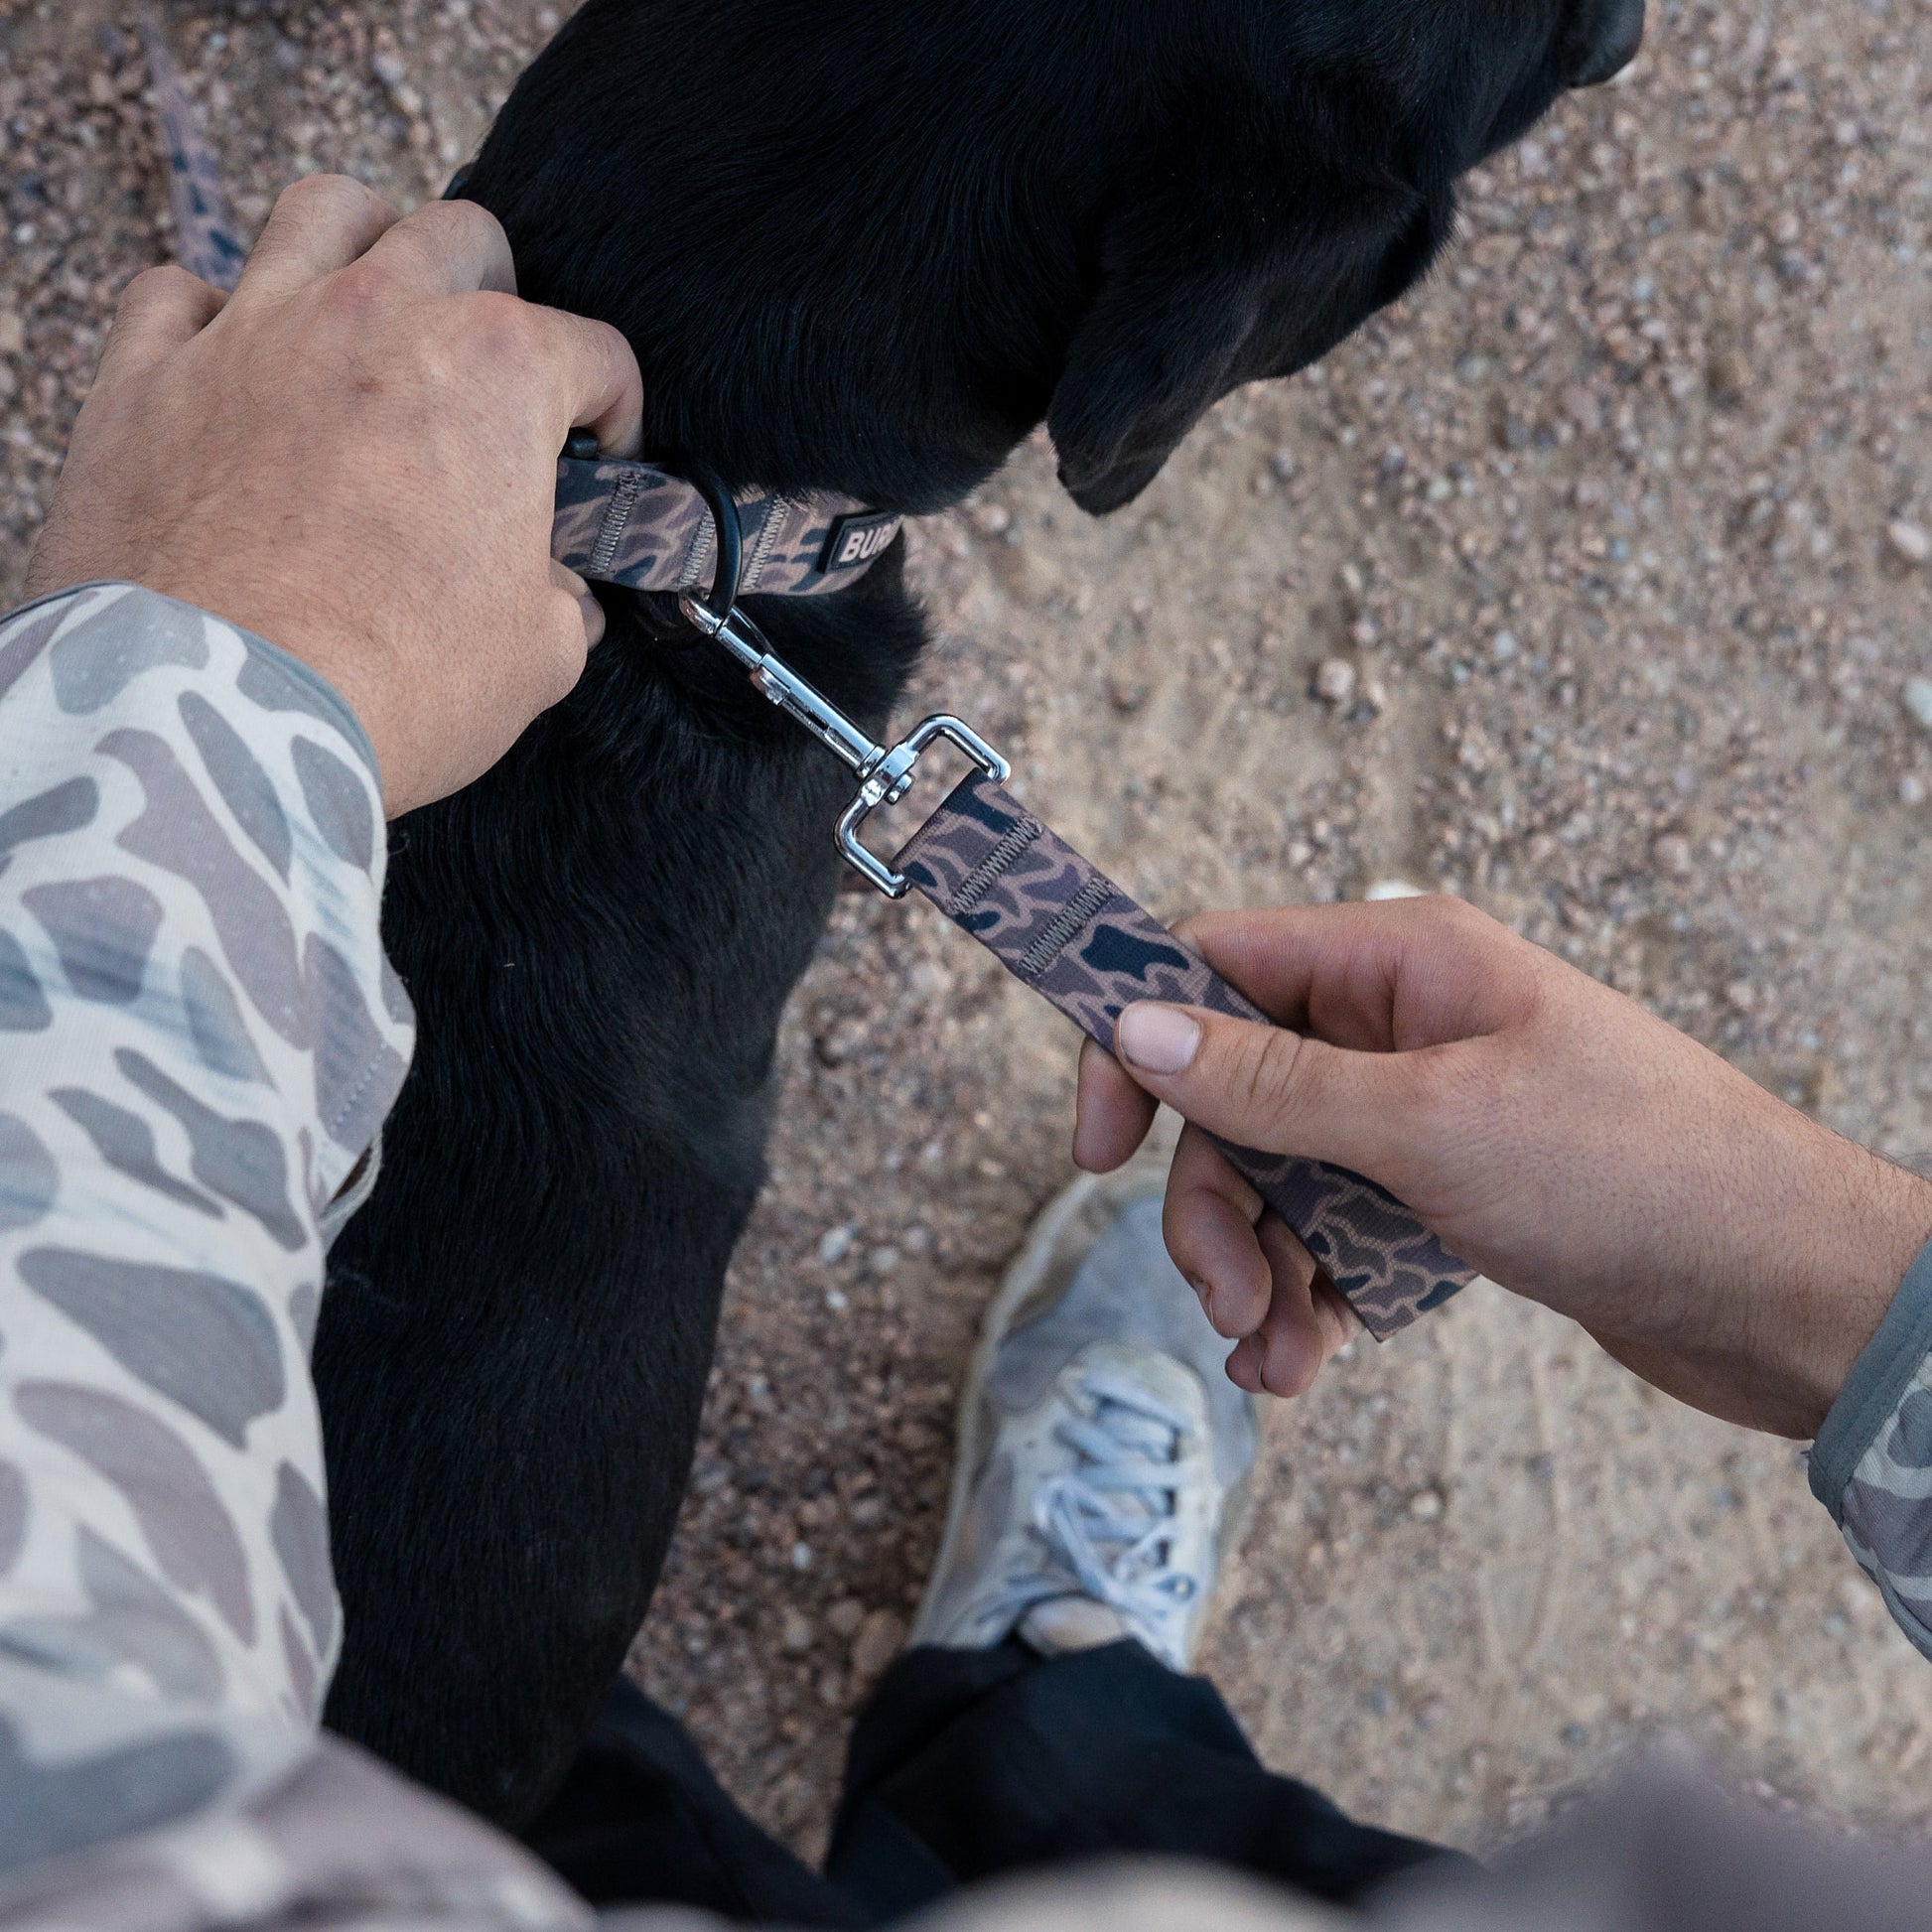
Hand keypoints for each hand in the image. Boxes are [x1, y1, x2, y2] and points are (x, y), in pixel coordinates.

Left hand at [25, 175, 642, 815]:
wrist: (229, 717)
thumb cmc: (398, 683)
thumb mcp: (536, 656)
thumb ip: (561, 602)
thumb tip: (560, 597)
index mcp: (496, 373)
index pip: (595, 354)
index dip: (614, 413)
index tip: (600, 462)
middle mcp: (377, 319)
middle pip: (459, 238)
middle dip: (496, 293)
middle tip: (492, 372)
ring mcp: (255, 332)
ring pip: (321, 213)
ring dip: (363, 248)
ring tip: (373, 313)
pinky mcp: (151, 376)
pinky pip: (179, 295)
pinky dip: (213, 318)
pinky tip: (238, 368)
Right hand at [1074, 896, 1931, 1435]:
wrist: (1785, 1292)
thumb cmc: (1633, 1173)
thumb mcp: (1427, 1124)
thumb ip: (1270, 1081)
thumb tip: (1134, 1024)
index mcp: (1399, 963)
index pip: (1213, 963)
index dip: (1136, 1040)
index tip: (1093, 1145)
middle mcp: (1402, 1025)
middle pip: (1236, 1096)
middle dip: (1214, 1203)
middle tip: (1221, 1297)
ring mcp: (1426, 1111)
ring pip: (1280, 1175)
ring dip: (1258, 1267)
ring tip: (1277, 1355)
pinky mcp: (1449, 1192)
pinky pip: (1338, 1229)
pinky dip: (1312, 1292)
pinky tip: (1313, 1357)